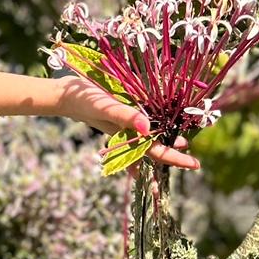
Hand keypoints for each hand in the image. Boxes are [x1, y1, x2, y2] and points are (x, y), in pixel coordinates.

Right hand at [55, 75, 199, 174]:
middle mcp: (128, 133)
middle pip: (154, 149)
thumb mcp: (106, 106)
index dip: (176, 157)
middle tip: (193, 162)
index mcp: (128, 135)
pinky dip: (148, 130)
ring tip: (181, 145)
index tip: (195, 164)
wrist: (64, 94)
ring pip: (148, 140)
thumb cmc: (85, 100)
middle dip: (172, 156)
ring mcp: (123, 125)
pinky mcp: (119, 114)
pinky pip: (137, 127)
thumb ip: (125, 116)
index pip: (156, 151)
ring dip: (162, 144)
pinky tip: (152, 128)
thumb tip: (148, 128)